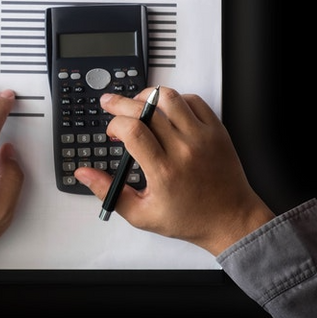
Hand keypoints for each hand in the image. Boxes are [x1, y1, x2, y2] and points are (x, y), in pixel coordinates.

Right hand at [73, 87, 272, 255]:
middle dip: (121, 103)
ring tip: (139, 104)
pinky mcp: (217, 132)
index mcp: (164, 171)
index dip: (114, 124)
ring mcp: (203, 138)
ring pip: (169, 98)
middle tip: (110, 104)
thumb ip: (108, 192)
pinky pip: (193, 101)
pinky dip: (175, 99)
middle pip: (146, 109)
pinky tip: (166, 110)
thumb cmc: (190, 218)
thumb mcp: (142, 215)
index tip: (113, 133)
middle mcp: (184, 151)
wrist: (232, 220)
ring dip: (148, 96)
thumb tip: (84, 173)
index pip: (132, 130)